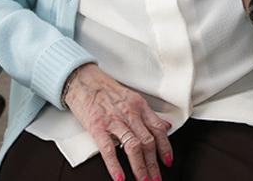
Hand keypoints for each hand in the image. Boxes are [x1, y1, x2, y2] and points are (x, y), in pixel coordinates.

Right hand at [63, 64, 172, 180]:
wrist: (84, 81)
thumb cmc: (107, 90)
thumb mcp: (133, 98)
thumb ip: (149, 115)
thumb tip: (166, 126)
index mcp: (141, 107)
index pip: (158, 130)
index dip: (165, 147)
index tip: (168, 161)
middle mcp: (131, 114)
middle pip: (148, 142)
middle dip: (154, 164)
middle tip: (157, 179)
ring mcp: (115, 121)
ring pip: (133, 147)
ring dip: (140, 167)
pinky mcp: (98, 127)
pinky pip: (109, 149)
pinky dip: (115, 165)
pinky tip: (120, 178)